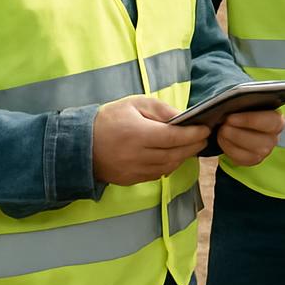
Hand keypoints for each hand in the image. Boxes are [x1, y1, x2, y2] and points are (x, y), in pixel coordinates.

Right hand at [93, 96, 209, 185]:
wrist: (79, 145)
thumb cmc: (109, 119)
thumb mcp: (135, 104)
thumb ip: (161, 109)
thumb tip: (184, 118)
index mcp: (138, 134)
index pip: (173, 137)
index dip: (193, 134)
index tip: (206, 129)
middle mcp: (137, 155)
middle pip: (174, 154)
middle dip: (193, 146)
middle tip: (204, 138)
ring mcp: (133, 171)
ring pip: (167, 167)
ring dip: (183, 157)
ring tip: (193, 146)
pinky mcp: (130, 180)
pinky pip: (156, 175)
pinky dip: (169, 166)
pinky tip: (175, 156)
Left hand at [216, 109, 284, 166]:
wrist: (243, 123)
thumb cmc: (246, 111)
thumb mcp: (247, 104)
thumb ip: (243, 104)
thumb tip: (231, 105)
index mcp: (277, 121)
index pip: (270, 122)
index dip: (249, 120)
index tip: (231, 118)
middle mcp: (274, 138)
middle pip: (259, 141)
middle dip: (237, 134)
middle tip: (223, 126)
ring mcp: (265, 152)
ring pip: (251, 153)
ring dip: (231, 142)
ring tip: (221, 132)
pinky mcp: (253, 160)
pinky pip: (241, 160)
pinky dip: (229, 150)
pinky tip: (223, 140)